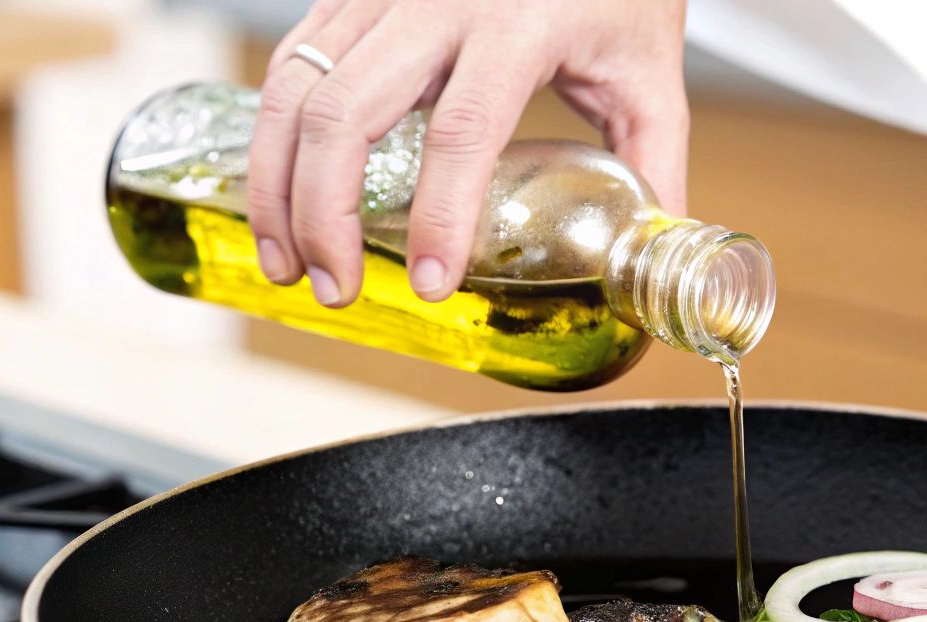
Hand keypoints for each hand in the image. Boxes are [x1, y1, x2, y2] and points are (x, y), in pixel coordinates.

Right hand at [249, 0, 688, 307]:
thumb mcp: (650, 71)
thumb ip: (653, 162)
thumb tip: (645, 255)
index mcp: (520, 20)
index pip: (464, 130)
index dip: (440, 215)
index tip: (432, 285)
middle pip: (345, 114)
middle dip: (324, 214)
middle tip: (334, 289)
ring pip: (296, 87)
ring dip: (278, 185)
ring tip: (288, 263)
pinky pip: (292, 61)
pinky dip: (273, 136)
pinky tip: (282, 197)